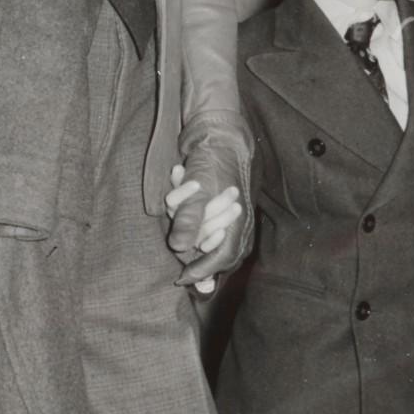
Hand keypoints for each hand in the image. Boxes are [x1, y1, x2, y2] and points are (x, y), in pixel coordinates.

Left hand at [167, 141, 252, 288]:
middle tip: (176, 241)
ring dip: (189, 217)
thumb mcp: (198, 190)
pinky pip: (207, 219)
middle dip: (193, 241)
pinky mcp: (221, 206)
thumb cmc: (212, 162)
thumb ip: (190, 218)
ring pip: (209, 234)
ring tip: (177, 193)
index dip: (202, 270)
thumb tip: (179, 248)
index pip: (222, 258)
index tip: (182, 278)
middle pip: (214, 249)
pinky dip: (189, 207)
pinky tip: (179, 180)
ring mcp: (230, 215)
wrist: (221, 135)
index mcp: (236, 223)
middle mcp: (237, 223)